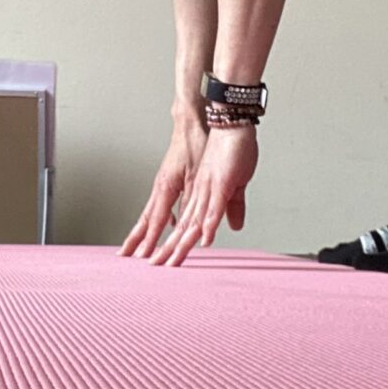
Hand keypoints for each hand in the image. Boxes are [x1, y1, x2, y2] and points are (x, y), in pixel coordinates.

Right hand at [118, 116, 207, 259]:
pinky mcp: (170, 181)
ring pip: (150, 213)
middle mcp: (160, 187)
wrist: (191, 123)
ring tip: (137, 246)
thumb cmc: (194, 145)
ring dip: (143, 231)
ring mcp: (163, 184)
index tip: (142, 256)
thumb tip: (193, 225)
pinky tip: (167, 225)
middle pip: (145, 219)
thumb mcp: (198, 176)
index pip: (154, 220)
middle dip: (134, 239)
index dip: (149, 240)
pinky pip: (160, 205)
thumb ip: (193, 202)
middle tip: (123, 256)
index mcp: (165, 187)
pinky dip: (157, 219)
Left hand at [150, 123, 256, 266]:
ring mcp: (205, 187)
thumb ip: (231, 206)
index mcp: (197, 192)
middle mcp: (196, 191)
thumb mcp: (234, 184)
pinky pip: (212, 207)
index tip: (159, 258)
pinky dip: (208, 225)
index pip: (180, 222)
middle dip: (166, 247)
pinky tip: (203, 240)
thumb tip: (233, 225)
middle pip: (179, 225)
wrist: (231, 121)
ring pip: (191, 221)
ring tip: (170, 262)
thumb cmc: (232, 148)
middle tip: (153, 267)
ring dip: (181, 243)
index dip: (169, 240)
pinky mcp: (219, 182)